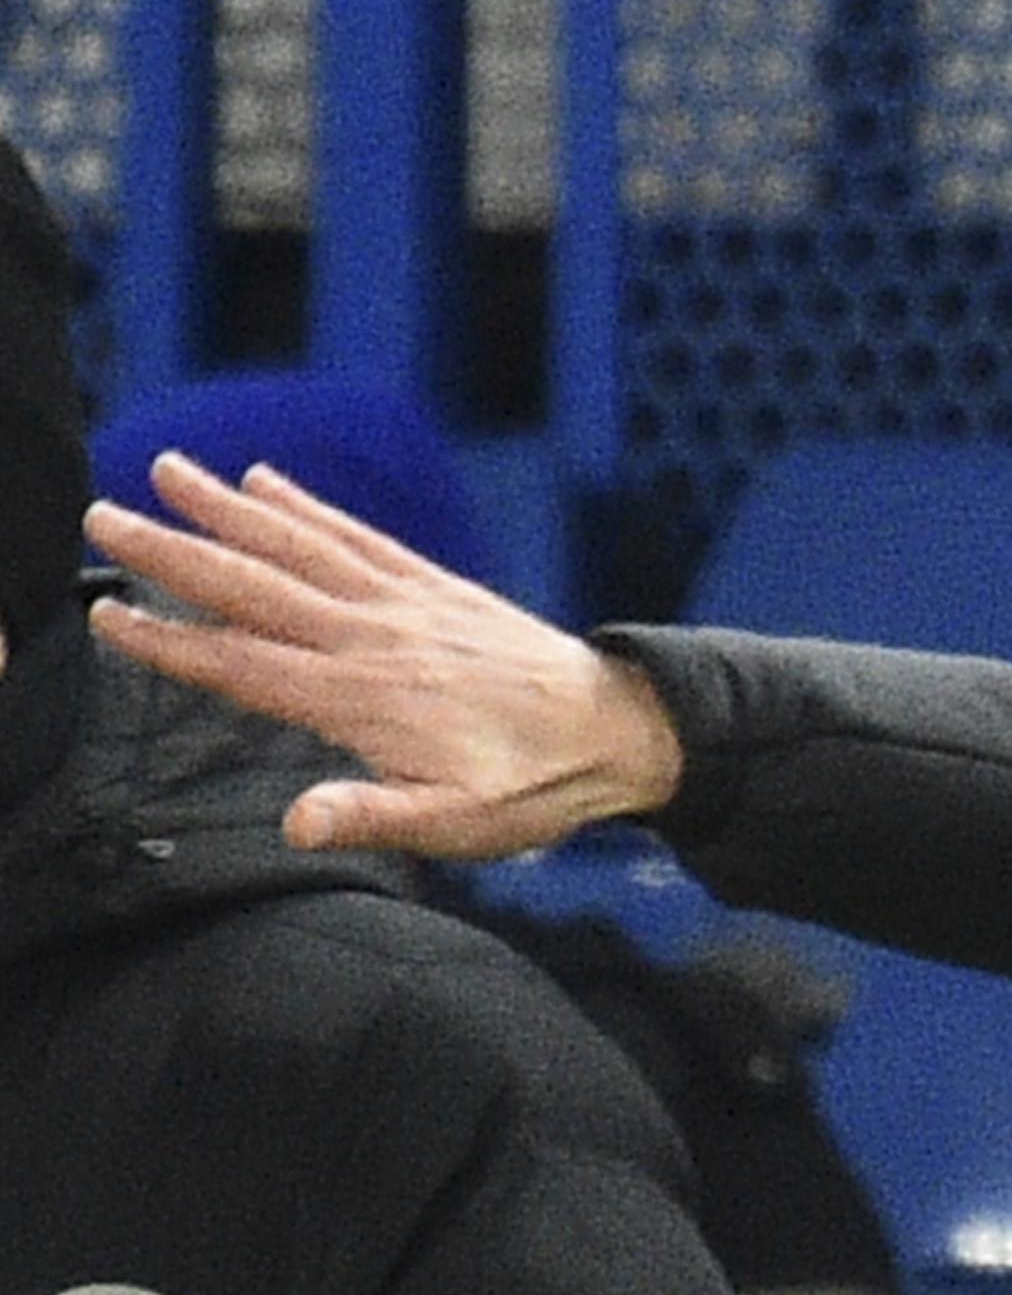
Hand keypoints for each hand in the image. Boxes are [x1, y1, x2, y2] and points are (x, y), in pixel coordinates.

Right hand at [78, 455, 685, 859]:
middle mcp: (373, 638)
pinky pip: (361, 537)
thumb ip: (373, 817)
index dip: (170, 643)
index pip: (243, 666)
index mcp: (361, 699)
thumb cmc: (537, 786)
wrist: (624, 729)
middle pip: (254, 588)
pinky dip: (311, 506)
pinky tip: (266, 480)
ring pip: (301, 545)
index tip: (106, 616)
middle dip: (174, 553)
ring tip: (169, 470)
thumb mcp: (457, 824)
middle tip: (102, 515)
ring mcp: (405, 604)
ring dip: (228, 509)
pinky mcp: (436, 587)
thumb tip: (296, 824)